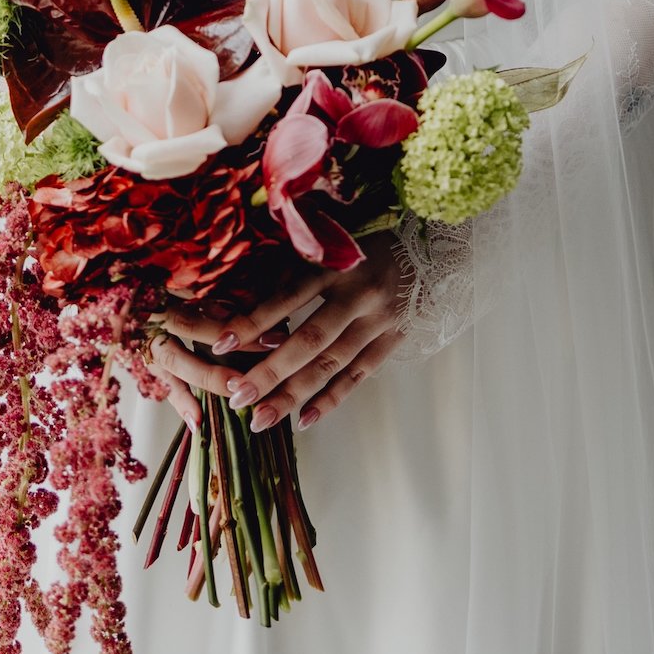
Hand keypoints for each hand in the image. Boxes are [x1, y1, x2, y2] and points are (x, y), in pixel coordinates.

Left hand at [149, 234, 406, 432]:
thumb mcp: (332, 237)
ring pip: (332, 365)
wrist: (432, 239)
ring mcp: (380, 321)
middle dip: (270, 372)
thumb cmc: (367, 233)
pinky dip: (331, 399)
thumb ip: (291, 261)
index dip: (255, 319)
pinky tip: (302, 421)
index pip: (290, 295)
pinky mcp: (394, 338)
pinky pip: (359, 375)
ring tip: (260, 420)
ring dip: (294, 395)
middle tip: (236, 398)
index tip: (222, 343)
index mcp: (339, 263)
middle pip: (309, 341)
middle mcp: (360, 294)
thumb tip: (238, 289)